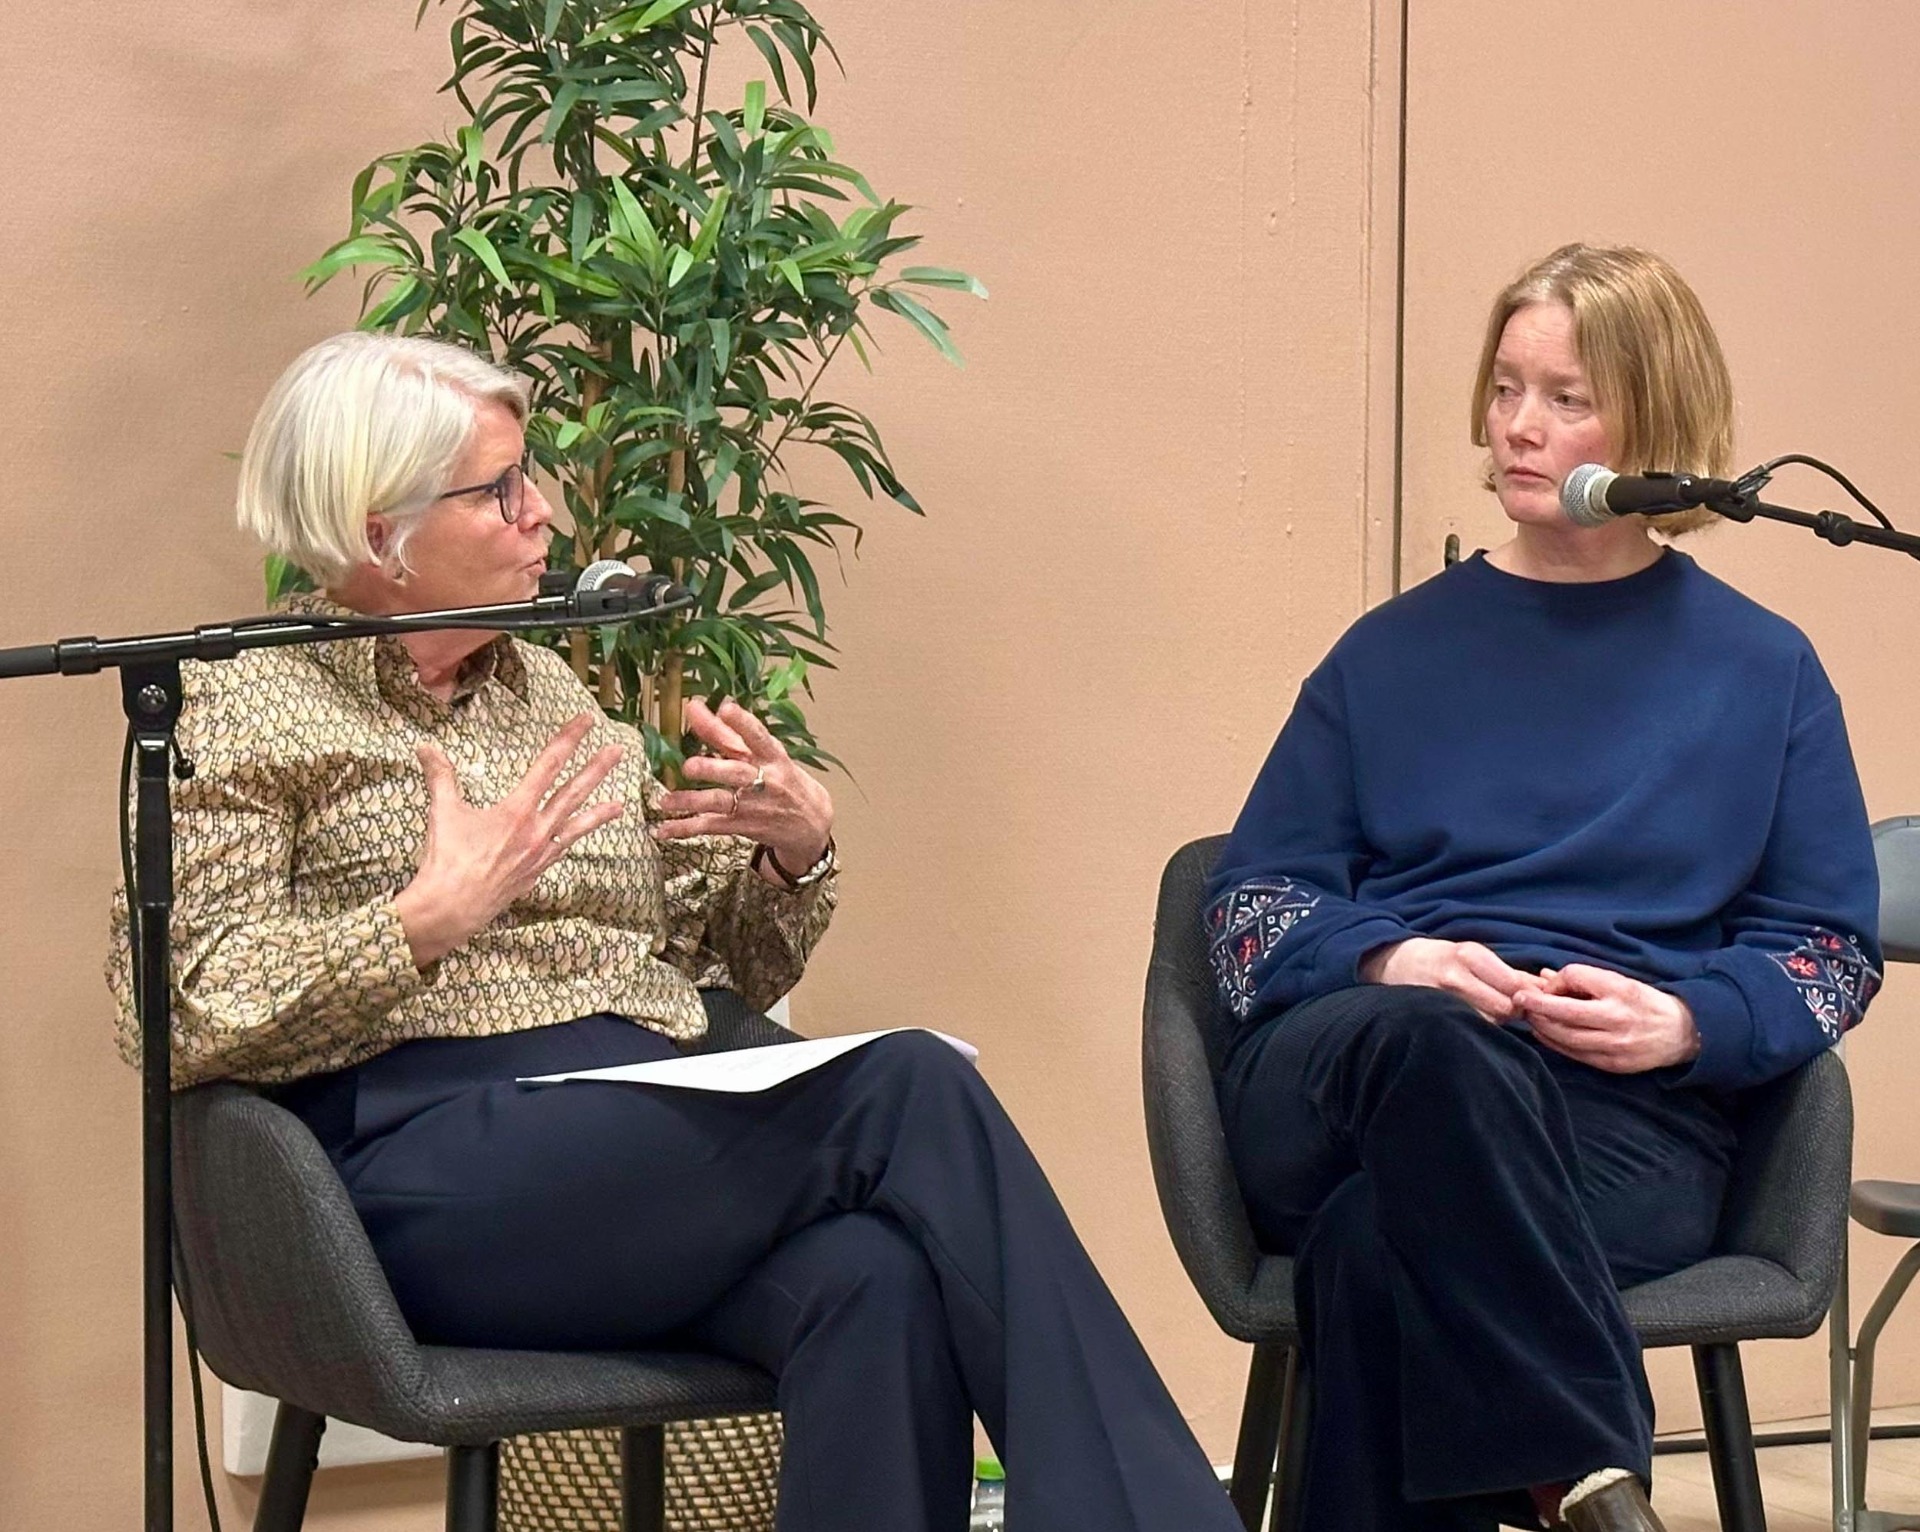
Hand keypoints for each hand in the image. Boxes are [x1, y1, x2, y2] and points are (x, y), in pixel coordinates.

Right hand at [394, 712, 624, 966]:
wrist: (450, 909)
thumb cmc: (447, 861)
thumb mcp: (443, 812)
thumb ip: (440, 776)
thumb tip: (425, 748)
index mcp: (517, 810)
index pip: (549, 764)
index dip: (569, 739)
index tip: (587, 721)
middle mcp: (536, 831)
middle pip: (572, 793)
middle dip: (596, 770)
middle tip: (618, 752)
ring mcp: (540, 854)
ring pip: (576, 827)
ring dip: (598, 814)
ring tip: (620, 805)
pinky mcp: (536, 873)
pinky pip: (561, 852)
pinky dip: (572, 841)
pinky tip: (578, 837)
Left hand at [655, 697, 834, 878]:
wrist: (811, 824)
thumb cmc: (787, 781)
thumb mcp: (770, 756)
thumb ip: (736, 734)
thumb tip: (713, 705)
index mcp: (772, 757)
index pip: (758, 736)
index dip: (743, 722)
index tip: (727, 708)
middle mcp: (764, 780)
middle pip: (736, 772)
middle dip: (712, 768)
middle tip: (689, 765)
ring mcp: (753, 805)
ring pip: (720, 802)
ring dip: (692, 801)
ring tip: (667, 800)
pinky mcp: (743, 825)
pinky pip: (711, 826)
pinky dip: (686, 828)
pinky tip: (664, 829)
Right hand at [1360, 936, 1543, 1020]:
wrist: (1397, 963)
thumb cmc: (1443, 958)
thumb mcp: (1474, 955)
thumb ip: (1509, 973)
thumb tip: (1545, 988)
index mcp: (1471, 955)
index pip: (1515, 985)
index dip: (1527, 997)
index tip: (1528, 1000)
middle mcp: (1457, 975)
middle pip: (1504, 1007)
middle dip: (1513, 1012)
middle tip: (1511, 1011)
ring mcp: (1443, 997)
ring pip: (1489, 1021)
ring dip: (1496, 1021)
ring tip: (1489, 1013)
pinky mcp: (1434, 1013)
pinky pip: (1470, 1027)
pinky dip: (1478, 1027)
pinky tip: (1474, 1020)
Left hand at [1513, 964, 1700, 1072]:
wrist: (1680, 1032)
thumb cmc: (1643, 1001)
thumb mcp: (1617, 981)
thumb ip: (1580, 979)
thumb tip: (1543, 977)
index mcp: (1619, 991)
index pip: (1575, 978)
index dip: (1554, 982)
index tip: (1542, 985)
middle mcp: (1617, 1019)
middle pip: (1565, 1013)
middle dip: (1537, 1008)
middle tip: (1519, 1001)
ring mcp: (1616, 1045)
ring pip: (1566, 1037)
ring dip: (1542, 1027)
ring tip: (1529, 1017)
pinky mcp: (1613, 1064)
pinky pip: (1576, 1054)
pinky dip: (1555, 1044)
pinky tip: (1544, 1034)